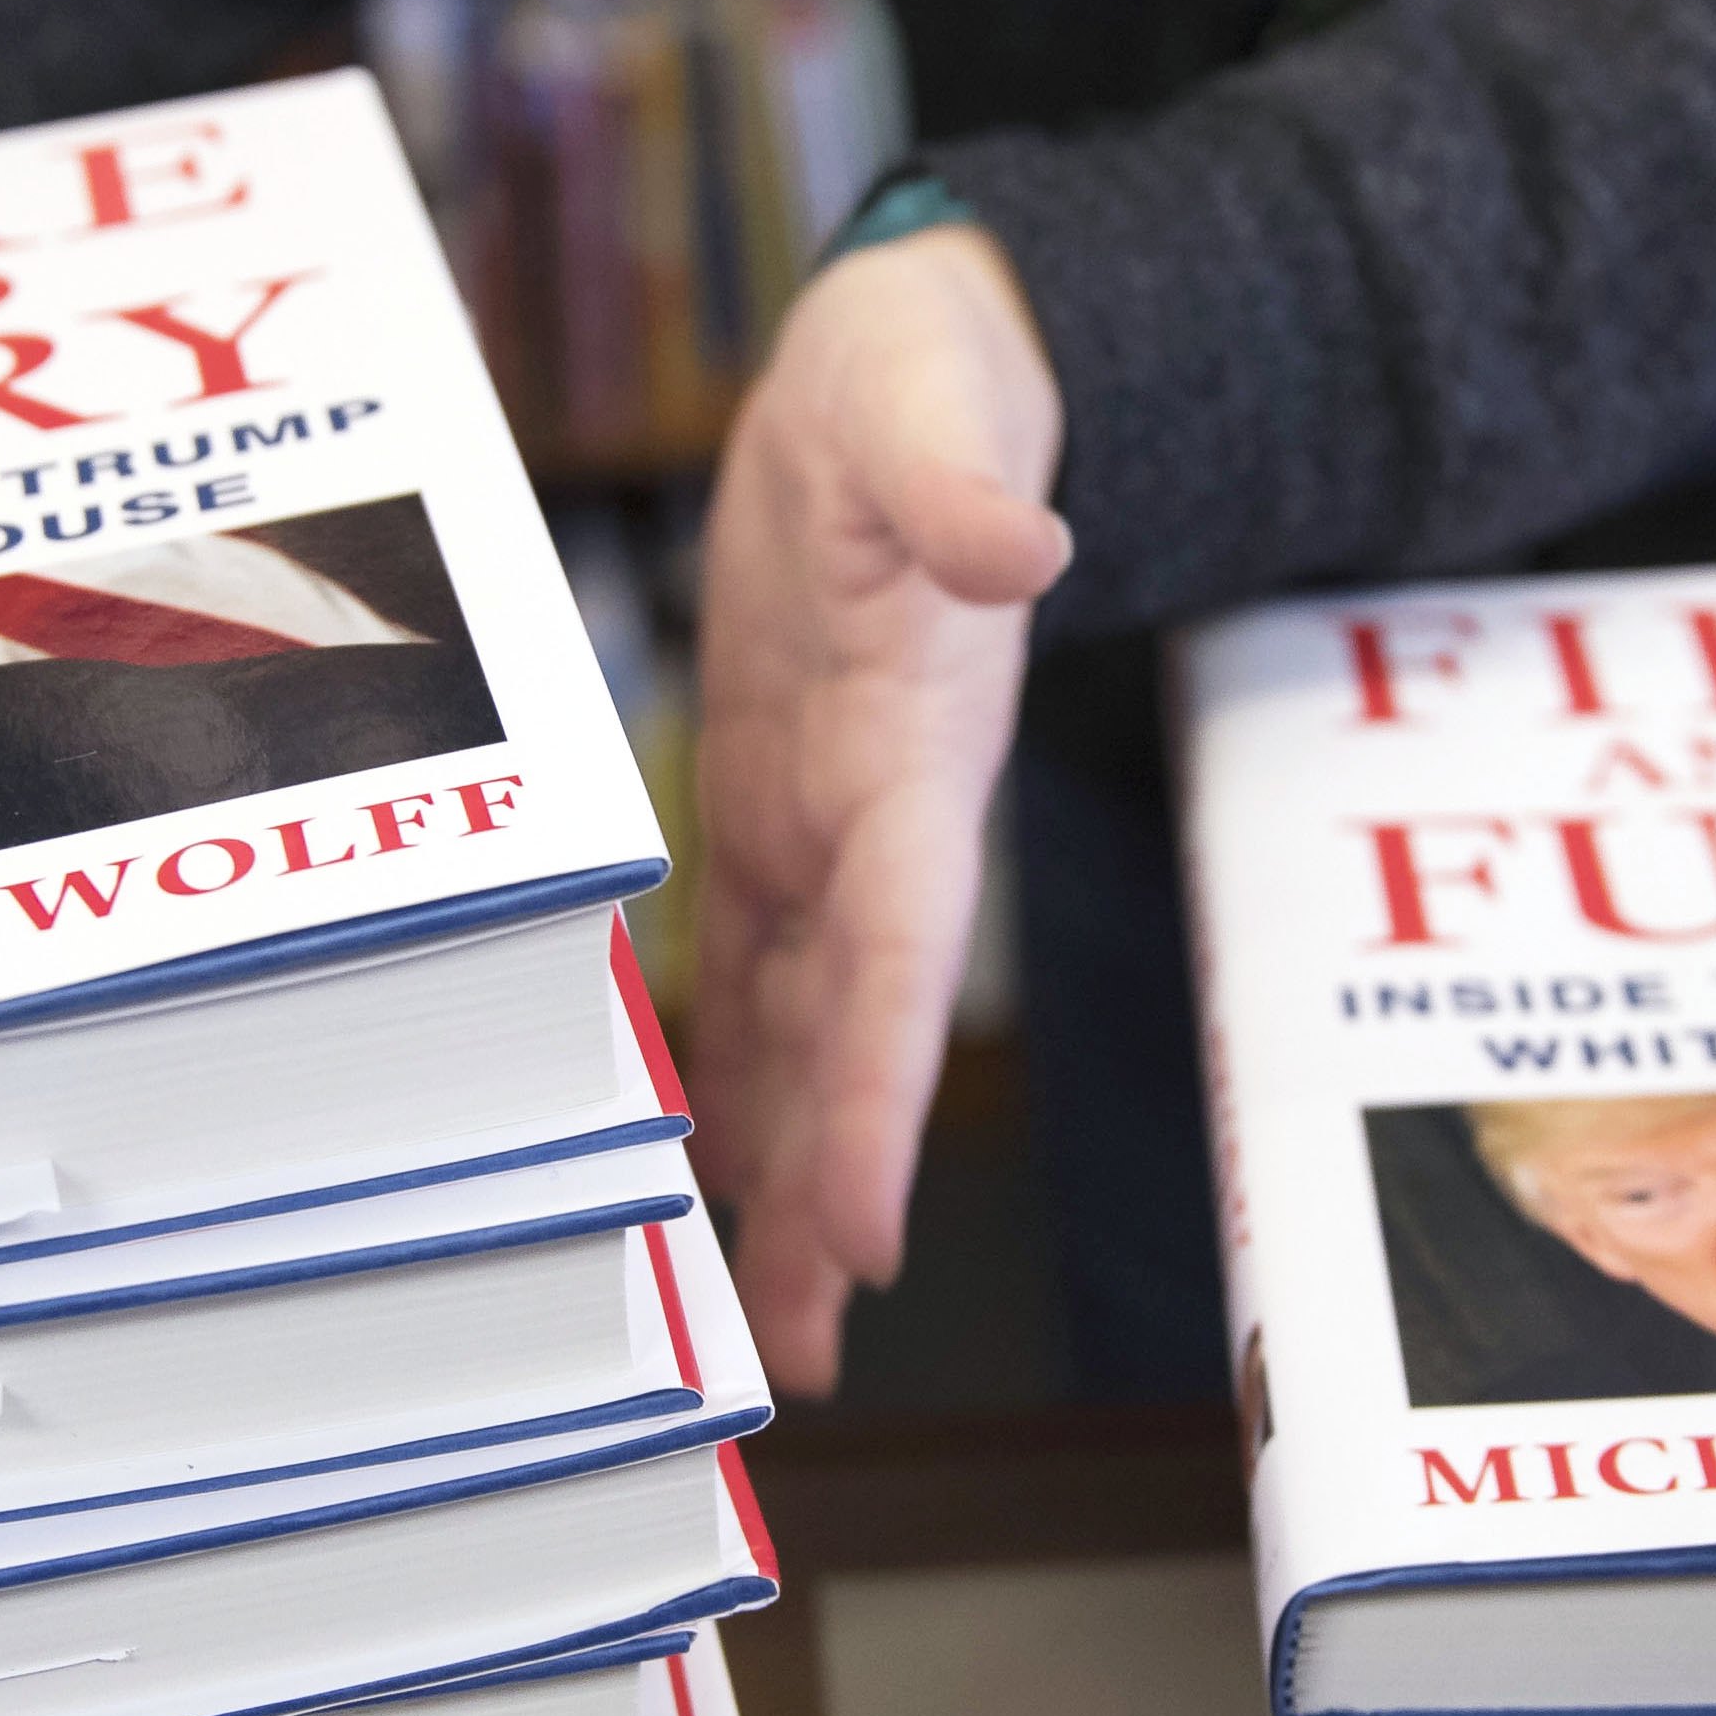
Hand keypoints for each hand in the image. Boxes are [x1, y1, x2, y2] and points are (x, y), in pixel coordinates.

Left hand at [690, 223, 1071, 1394]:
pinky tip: (694, 1171)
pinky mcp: (778, 800)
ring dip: (779, 1175)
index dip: (886, 1099)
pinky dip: (728, 1072)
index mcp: (917, 753)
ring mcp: (830, 823)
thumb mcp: (941, 401)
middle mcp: (880, 819)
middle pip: (856, 1043)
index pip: (902, 955)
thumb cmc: (933, 378)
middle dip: (827, 1197)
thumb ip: (967, 484)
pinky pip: (752, 966)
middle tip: (793, 1356)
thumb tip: (1020, 546)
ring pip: (805, 1032)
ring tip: (757, 1324)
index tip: (870, 1233)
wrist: (929, 358)